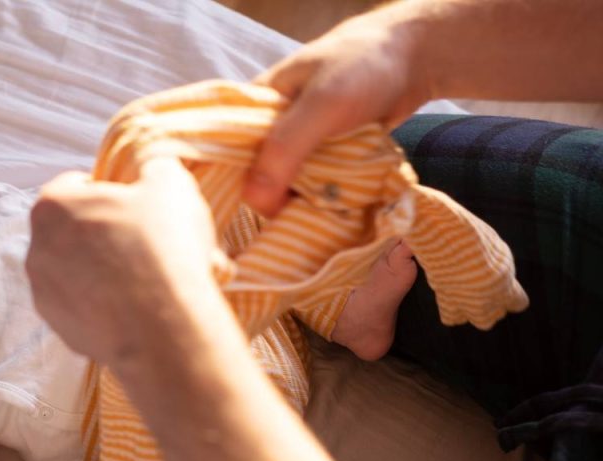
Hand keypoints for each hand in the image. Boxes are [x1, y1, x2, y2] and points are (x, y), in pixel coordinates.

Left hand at [27, 156, 217, 365]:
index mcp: (52, 205)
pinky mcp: (60, 329)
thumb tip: (152, 166)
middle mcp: (36, 248)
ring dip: (106, 269)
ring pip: (78, 270)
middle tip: (146, 241)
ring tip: (149, 277)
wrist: (162, 329)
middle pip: (75, 229)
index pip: (77, 184)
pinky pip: (84, 306)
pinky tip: (139, 306)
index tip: (136, 205)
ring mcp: (45, 294)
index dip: (111, 190)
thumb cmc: (161, 248)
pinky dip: (106, 304)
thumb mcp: (170, 183)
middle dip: (106, 232)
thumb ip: (154, 164)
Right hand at [245, 6, 430, 215]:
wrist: (418, 58)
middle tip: (283, 220)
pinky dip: (318, 195)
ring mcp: (300, 140)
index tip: (237, 214)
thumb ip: (285, 148)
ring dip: (297, 199)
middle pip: (255, 172)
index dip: (227, 182)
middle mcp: (273, 125)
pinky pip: (312, 182)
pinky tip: (324, 209)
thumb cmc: (363, 67)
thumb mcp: (322, 105)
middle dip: (268, 197)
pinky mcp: (324, 153)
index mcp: (257, 105)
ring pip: (285, 181)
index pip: (225, 149)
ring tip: (308, 218)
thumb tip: (254, 201)